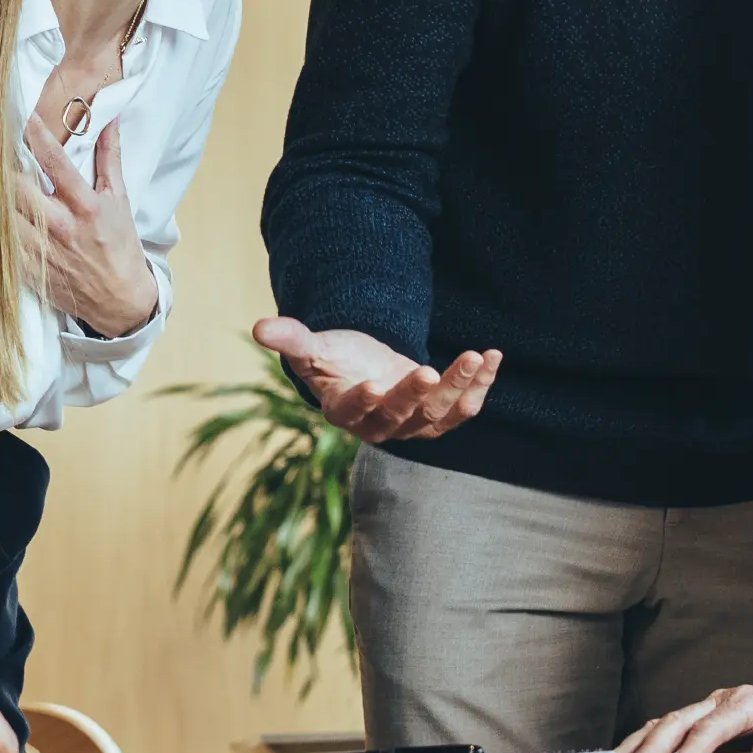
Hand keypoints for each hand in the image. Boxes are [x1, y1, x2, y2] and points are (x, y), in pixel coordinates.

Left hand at [20, 115, 157, 338]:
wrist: (119, 298)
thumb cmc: (120, 245)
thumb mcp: (119, 199)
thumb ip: (110, 158)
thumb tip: (108, 121)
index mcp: (85, 207)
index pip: (56, 163)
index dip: (38, 137)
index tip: (26, 118)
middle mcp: (60, 227)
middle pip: (17, 186)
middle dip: (4, 164)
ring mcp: (40, 249)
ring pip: (2, 212)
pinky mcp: (27, 268)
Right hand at [253, 318, 500, 443]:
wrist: (367, 372)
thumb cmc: (337, 360)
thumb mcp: (315, 347)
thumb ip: (293, 339)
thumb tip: (260, 327)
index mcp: (345, 410)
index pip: (355, 410)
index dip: (365, 400)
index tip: (374, 384)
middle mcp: (380, 426)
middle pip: (402, 415)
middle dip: (419, 393)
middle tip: (432, 370)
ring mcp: (414, 426)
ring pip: (440, 414)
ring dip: (460, 386)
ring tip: (477, 355)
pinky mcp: (439, 419)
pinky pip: (464, 408)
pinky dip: (480, 385)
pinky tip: (492, 357)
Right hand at [616, 684, 752, 752]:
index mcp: (746, 702)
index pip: (713, 724)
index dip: (693, 745)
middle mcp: (722, 699)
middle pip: (681, 720)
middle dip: (657, 747)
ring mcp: (707, 705)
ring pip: (667, 721)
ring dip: (643, 744)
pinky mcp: (696, 714)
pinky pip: (663, 724)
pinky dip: (643, 740)